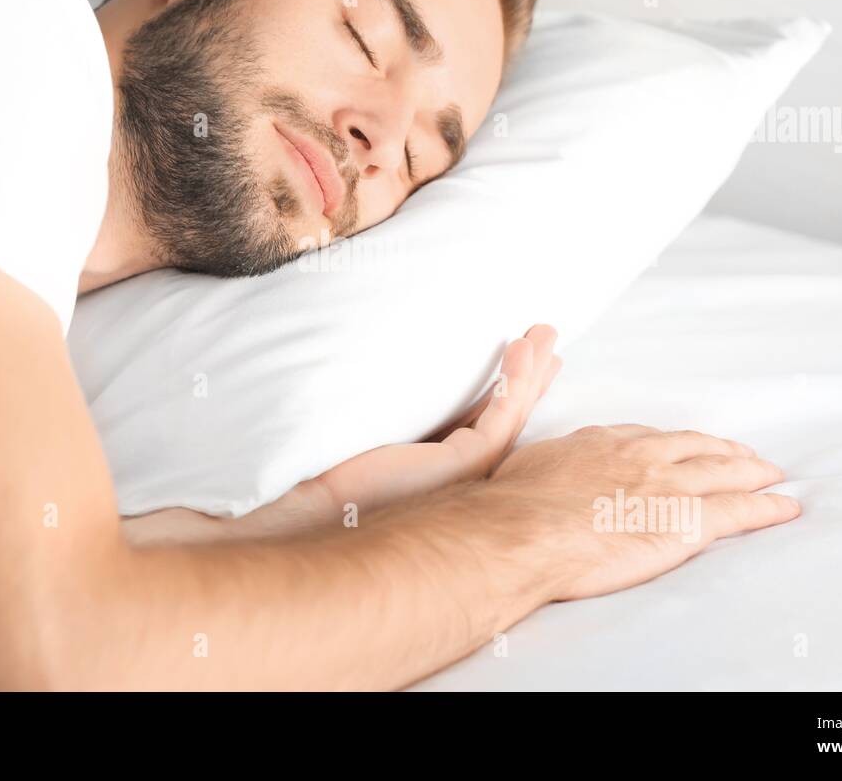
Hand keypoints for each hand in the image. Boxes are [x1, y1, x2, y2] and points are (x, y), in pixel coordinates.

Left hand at [132, 324, 561, 543]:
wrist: (291, 508)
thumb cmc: (303, 472)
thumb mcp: (335, 427)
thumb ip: (347, 402)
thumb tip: (323, 352)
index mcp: (422, 464)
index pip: (470, 420)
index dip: (495, 387)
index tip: (512, 352)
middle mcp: (445, 473)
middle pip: (502, 418)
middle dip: (529, 378)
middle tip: (551, 339)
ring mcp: (458, 473)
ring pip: (509, 417)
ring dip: (529, 375)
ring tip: (547, 334)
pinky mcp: (458, 466)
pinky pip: (500, 420)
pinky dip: (514, 386)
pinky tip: (519, 354)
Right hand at [491, 424, 800, 600]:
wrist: (524, 531)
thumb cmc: (515, 506)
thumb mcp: (530, 468)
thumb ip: (554, 466)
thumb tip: (552, 472)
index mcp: (603, 442)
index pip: (650, 437)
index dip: (673, 442)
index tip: (683, 446)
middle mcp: (640, 455)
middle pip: (696, 446)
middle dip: (723, 450)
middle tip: (743, 455)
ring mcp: (667, 485)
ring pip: (726, 471)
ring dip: (753, 472)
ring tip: (770, 475)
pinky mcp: (686, 521)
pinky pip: (740, 511)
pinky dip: (768, 508)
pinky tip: (785, 507)